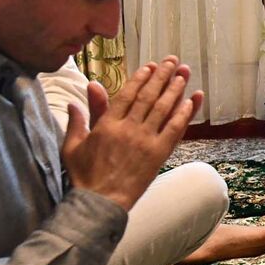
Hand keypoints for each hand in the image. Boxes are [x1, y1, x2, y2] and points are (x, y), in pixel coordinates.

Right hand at [62, 56, 203, 210]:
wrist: (99, 202)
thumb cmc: (83, 176)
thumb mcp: (72, 146)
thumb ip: (77, 120)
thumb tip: (75, 99)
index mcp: (107, 124)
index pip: (127, 94)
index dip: (141, 78)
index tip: (151, 67)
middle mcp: (128, 128)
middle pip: (148, 96)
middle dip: (162, 76)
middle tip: (172, 62)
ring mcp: (144, 141)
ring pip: (163, 108)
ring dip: (175, 89)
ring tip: (183, 74)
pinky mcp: (158, 154)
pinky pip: (174, 129)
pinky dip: (184, 113)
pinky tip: (192, 100)